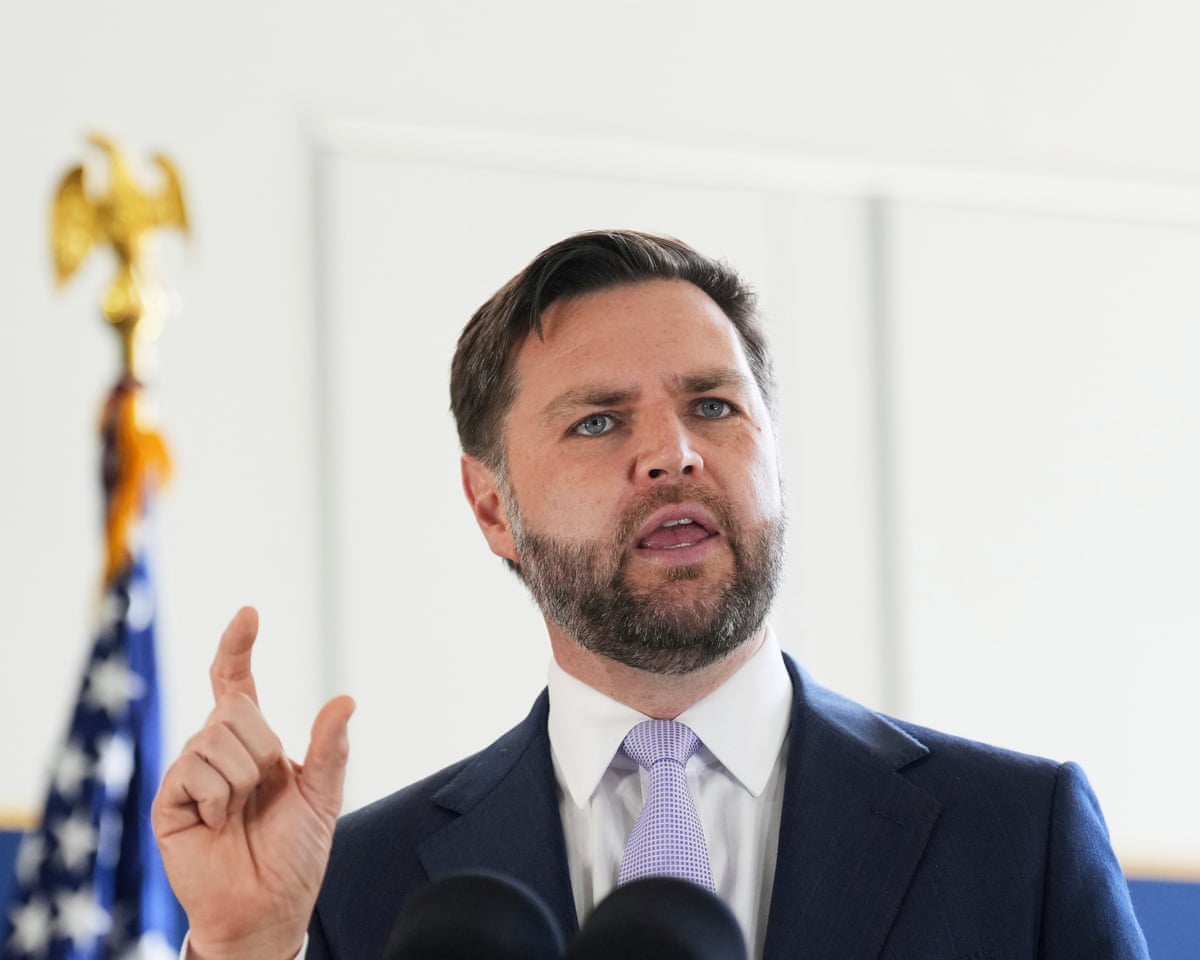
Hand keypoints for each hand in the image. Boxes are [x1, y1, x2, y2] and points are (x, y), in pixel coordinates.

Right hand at [152, 607, 353, 959]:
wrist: (267, 907)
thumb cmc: (292, 853)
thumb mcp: (322, 795)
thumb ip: (330, 748)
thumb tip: (346, 699)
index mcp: (252, 741)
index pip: (236, 681)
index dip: (238, 646)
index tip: (248, 613)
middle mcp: (216, 748)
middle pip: (236, 709)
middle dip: (263, 748)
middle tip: (265, 791)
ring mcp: (189, 772)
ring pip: (216, 737)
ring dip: (243, 778)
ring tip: (240, 812)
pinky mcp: (170, 800)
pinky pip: (195, 770)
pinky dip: (219, 798)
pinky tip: (218, 824)